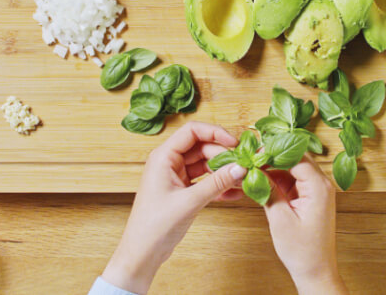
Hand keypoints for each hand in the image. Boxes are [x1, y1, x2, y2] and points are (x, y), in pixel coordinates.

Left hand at [102, 122, 246, 293]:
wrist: (142, 253)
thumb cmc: (155, 226)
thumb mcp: (190, 201)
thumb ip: (216, 183)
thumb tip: (240, 167)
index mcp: (164, 156)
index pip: (193, 131)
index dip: (216, 132)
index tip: (235, 142)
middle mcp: (169, 162)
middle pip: (202, 147)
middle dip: (223, 155)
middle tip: (243, 166)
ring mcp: (176, 175)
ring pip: (206, 164)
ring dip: (224, 171)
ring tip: (243, 180)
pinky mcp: (183, 189)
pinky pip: (205, 180)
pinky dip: (218, 185)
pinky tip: (235, 192)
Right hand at [264, 156, 347, 294]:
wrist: (316, 271)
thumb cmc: (302, 250)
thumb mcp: (280, 219)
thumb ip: (268, 190)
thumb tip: (253, 170)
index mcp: (319, 187)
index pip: (296, 156)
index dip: (274, 151)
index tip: (254, 152)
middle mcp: (322, 184)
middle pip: (296, 158)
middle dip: (273, 156)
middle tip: (252, 157)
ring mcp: (317, 190)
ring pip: (293, 167)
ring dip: (274, 167)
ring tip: (254, 168)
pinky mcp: (310, 196)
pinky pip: (293, 179)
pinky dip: (278, 178)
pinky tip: (262, 180)